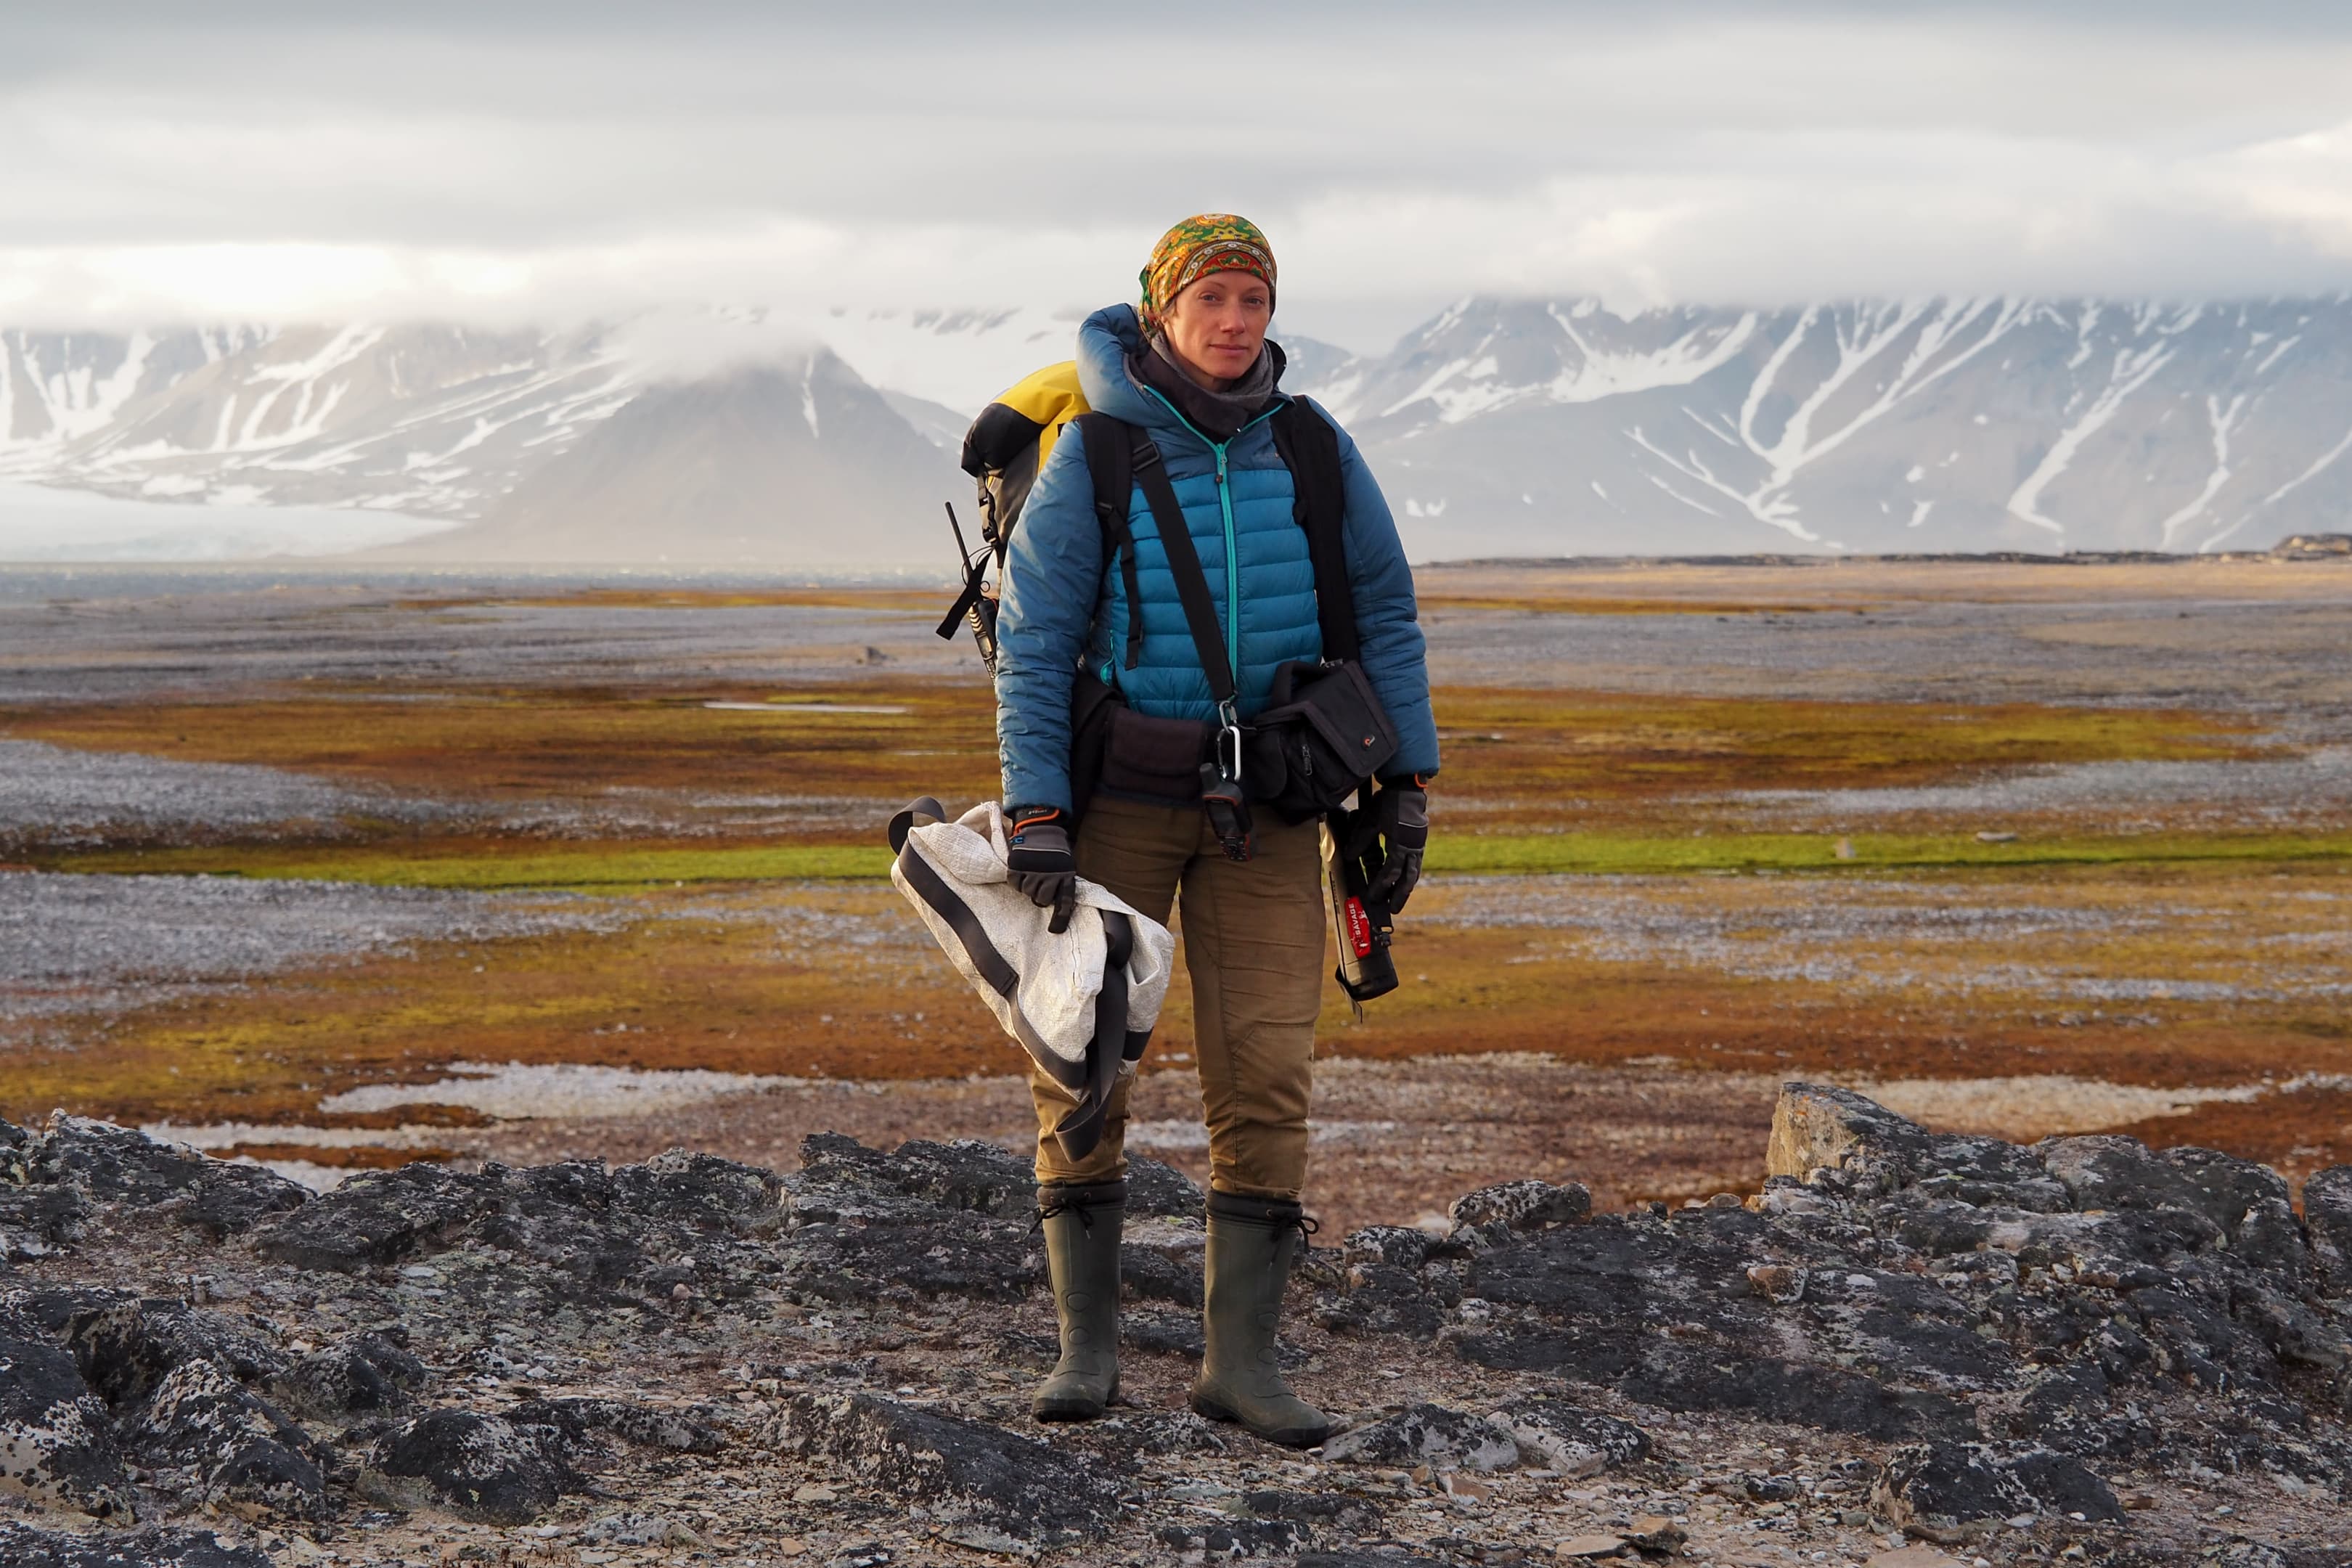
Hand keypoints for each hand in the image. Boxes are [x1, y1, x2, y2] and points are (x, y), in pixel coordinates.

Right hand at [1007, 810, 1078, 933]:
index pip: (1064, 903)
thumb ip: (1062, 884)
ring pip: (1026, 892)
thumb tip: (1058, 909)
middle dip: (1039, 895)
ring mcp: (1033, 870)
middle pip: (1041, 900)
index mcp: (1066, 875)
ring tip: (1031, 873)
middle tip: (1039, 884)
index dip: (1060, 919)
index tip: (1055, 930)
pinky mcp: (1018, 865)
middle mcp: (1051, 875)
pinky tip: (1021, 870)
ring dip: (1027, 885)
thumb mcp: (1066, 866)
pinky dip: (1015, 879)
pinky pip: (1014, 883)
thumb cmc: (1056, 850)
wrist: (1042, 827)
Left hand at [1363, 784, 1426, 911]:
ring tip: (1399, 900)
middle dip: (1400, 896)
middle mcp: (1413, 848)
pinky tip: (1403, 881)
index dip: (1381, 886)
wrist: (1407, 787)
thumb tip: (1350, 856)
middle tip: (1393, 910)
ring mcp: (1418, 845)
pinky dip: (1409, 875)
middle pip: (1408, 879)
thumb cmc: (1388, 802)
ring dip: (1406, 888)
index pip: (1390, 872)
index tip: (1374, 897)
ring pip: (1414, 873)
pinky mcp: (1419, 842)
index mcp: (1401, 844)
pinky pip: (1415, 864)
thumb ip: (1360, 839)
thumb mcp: (1370, 820)